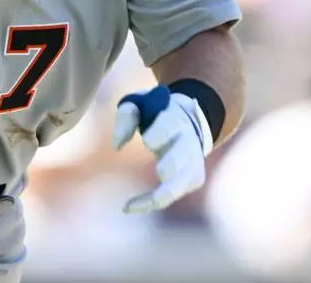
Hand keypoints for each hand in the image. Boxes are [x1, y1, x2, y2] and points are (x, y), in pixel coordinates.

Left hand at [112, 84, 212, 213]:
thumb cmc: (155, 112)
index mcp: (175, 119)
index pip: (170, 126)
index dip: (160, 134)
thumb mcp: (139, 104)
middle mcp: (188, 142)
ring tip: (128, 206)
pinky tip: (130, 206)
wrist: (190, 119)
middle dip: (172, 164)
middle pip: (181, 157)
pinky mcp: (194, 179)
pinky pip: (172, 196)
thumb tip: (116, 145)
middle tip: (160, 172)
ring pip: (180, 185)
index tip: (147, 141)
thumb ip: (126, 118)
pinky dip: (152, 202)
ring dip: (158, 196)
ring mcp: (194, 163)